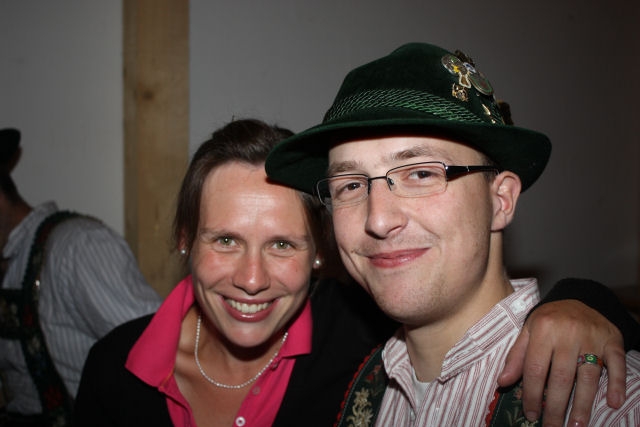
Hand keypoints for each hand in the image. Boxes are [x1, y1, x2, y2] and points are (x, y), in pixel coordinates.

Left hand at [498, 299, 625, 425]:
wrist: (579, 298)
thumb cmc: (549, 319)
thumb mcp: (528, 331)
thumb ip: (516, 356)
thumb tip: (502, 382)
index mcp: (543, 329)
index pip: (535, 368)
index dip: (531, 394)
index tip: (530, 414)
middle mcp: (568, 333)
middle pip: (561, 376)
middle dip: (555, 406)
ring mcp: (592, 337)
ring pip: (588, 376)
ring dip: (582, 404)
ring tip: (576, 425)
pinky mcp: (612, 340)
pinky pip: (616, 364)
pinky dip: (616, 384)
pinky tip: (613, 402)